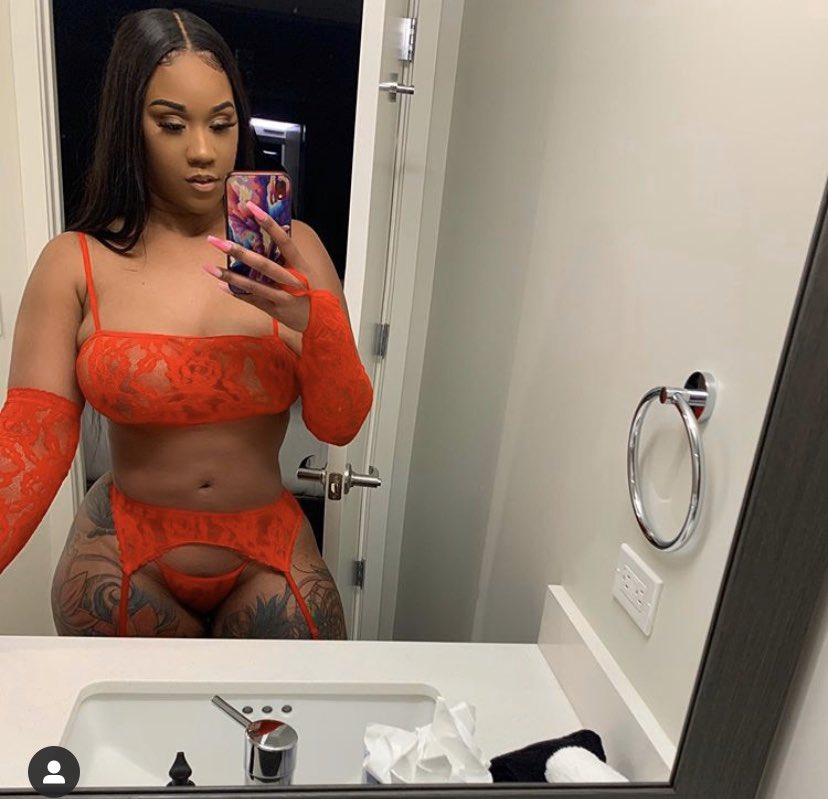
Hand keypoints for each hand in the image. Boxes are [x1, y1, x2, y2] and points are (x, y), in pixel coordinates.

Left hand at [205, 202, 311, 331]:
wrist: (323, 321)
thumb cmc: (315, 293)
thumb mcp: (307, 271)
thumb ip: (289, 258)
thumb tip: (270, 236)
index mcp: (301, 266)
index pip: (284, 241)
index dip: (269, 224)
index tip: (252, 208)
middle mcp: (292, 280)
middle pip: (264, 264)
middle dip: (240, 252)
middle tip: (219, 241)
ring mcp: (283, 296)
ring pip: (253, 285)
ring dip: (230, 276)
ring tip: (210, 268)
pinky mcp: (275, 309)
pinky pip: (252, 300)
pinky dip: (236, 293)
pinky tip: (221, 285)